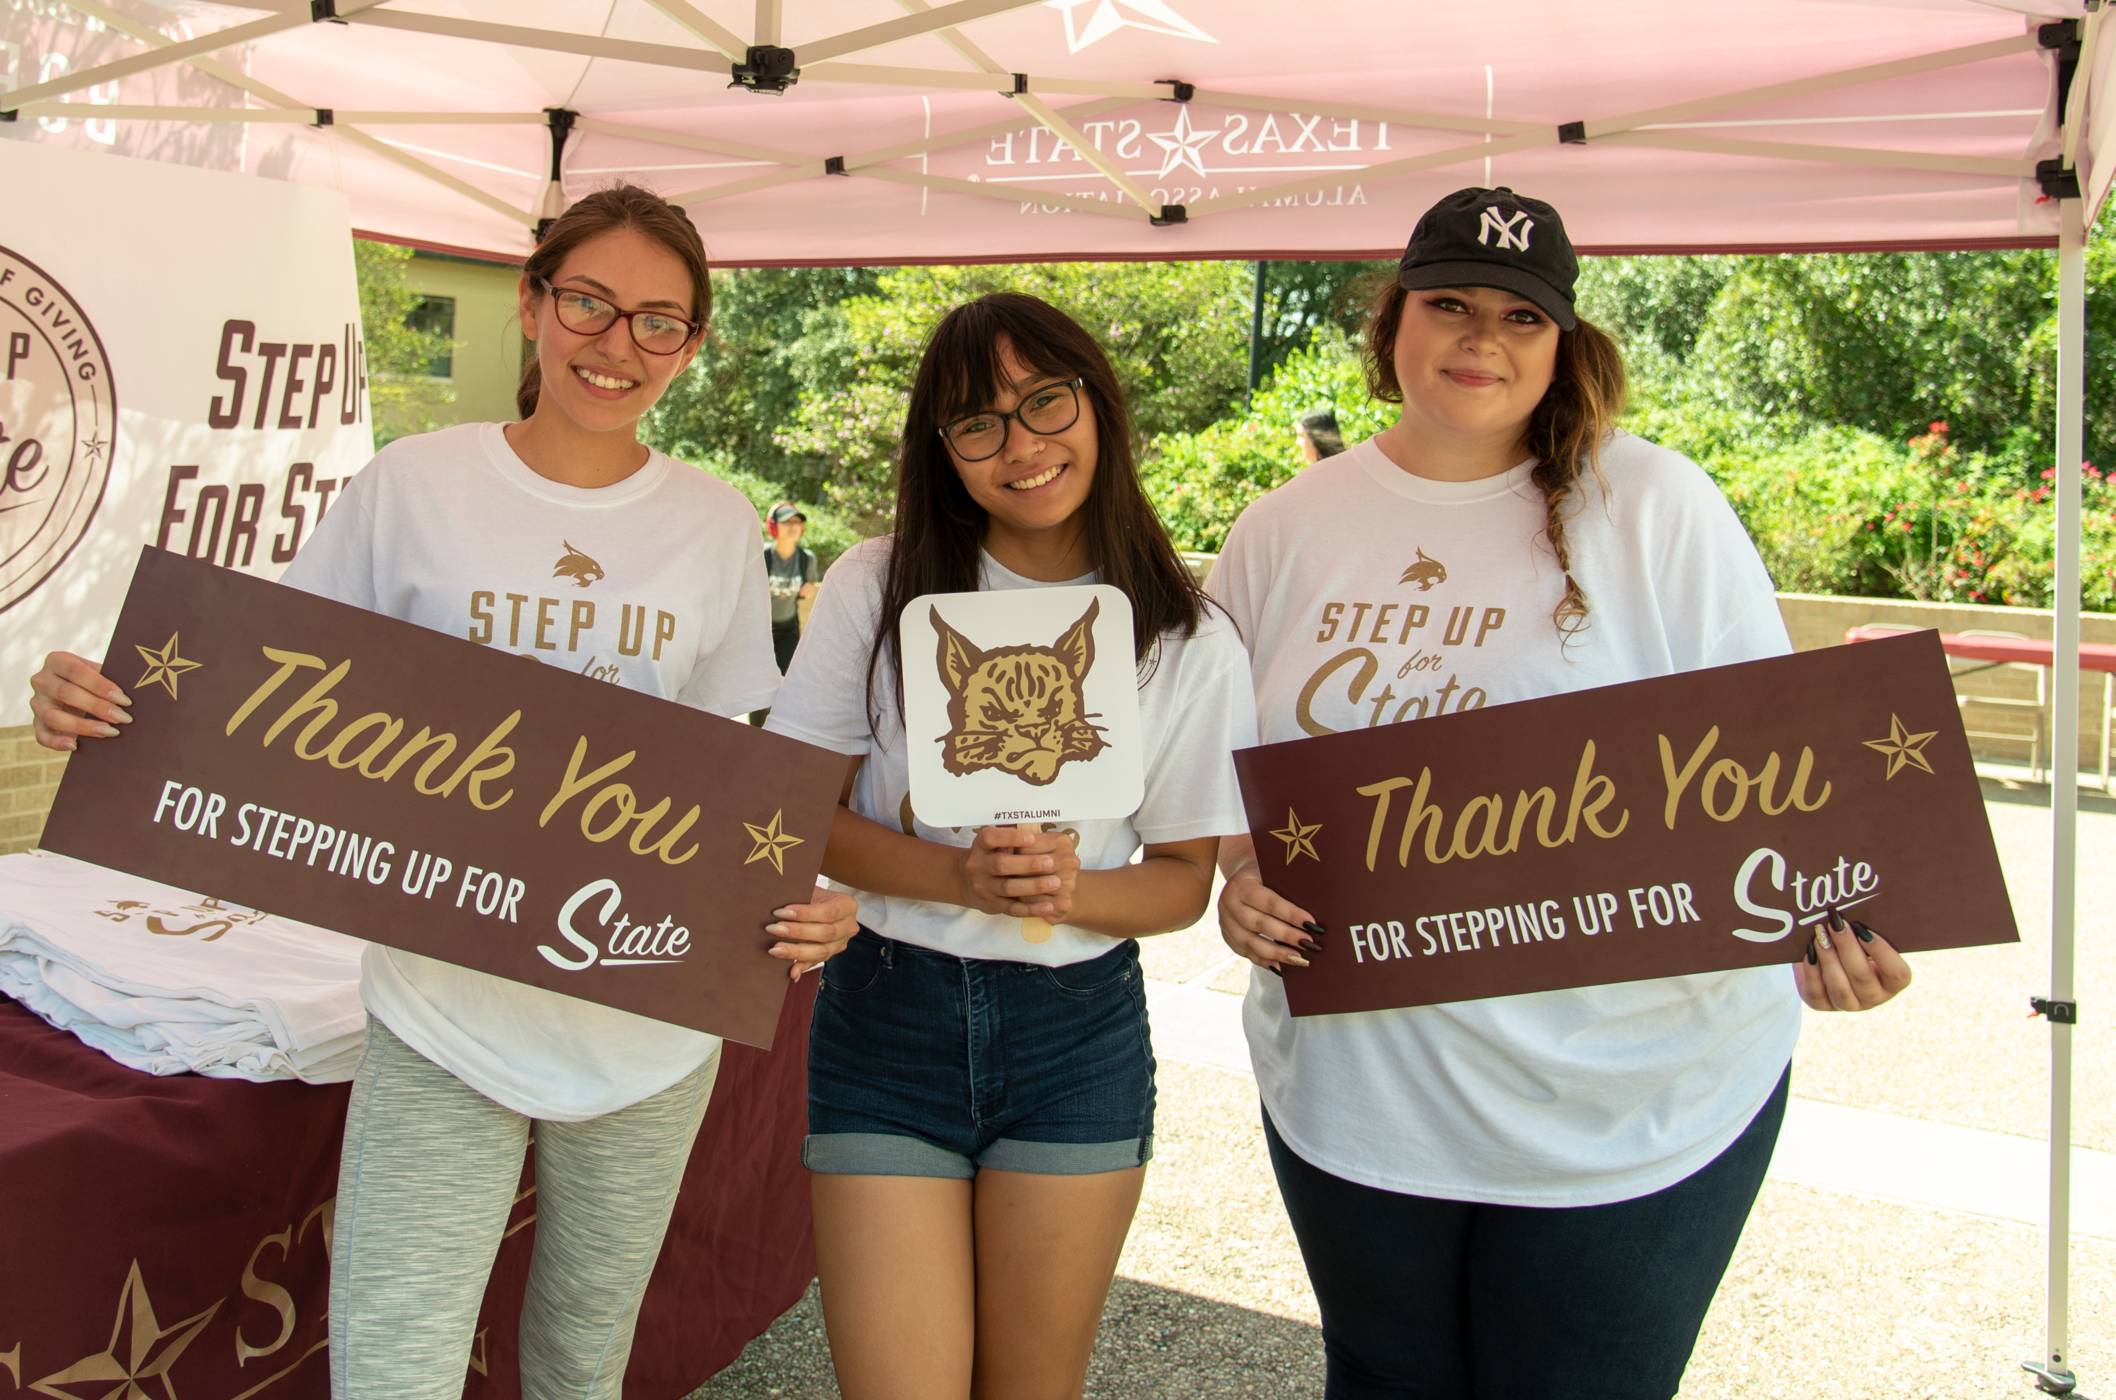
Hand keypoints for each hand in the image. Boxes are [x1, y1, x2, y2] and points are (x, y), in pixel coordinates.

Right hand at [28, 651, 131, 751]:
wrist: (78, 690)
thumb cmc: (94, 680)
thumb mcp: (99, 672)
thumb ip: (110, 676)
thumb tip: (136, 688)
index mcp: (57, 661)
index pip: (76, 671)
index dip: (100, 685)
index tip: (124, 699)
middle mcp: (42, 680)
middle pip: (66, 693)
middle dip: (98, 707)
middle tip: (124, 718)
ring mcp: (37, 703)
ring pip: (53, 716)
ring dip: (83, 726)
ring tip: (110, 731)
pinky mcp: (36, 722)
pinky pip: (41, 735)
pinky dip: (56, 742)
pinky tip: (75, 745)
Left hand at [767, 886, 859, 981]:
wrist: (818, 903)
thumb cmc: (811, 893)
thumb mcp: (809, 889)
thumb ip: (798, 897)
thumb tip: (777, 907)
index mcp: (847, 905)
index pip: (828, 912)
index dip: (804, 914)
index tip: (780, 912)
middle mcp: (849, 926)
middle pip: (825, 933)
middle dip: (797, 932)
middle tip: (772, 929)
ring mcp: (841, 943)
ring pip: (822, 952)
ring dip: (796, 951)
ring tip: (775, 949)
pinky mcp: (830, 954)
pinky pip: (816, 962)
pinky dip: (802, 967)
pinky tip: (791, 972)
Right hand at [954, 825, 1079, 919]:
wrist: (966, 881)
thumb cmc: (991, 855)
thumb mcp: (994, 842)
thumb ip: (1011, 837)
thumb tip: (1040, 832)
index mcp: (981, 845)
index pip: (991, 838)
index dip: (1011, 837)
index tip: (1032, 838)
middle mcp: (978, 865)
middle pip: (1001, 865)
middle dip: (1027, 864)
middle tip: (1051, 862)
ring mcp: (984, 887)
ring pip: (1008, 888)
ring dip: (1033, 886)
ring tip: (1056, 882)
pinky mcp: (992, 905)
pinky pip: (1012, 908)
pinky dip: (1031, 909)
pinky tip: (1049, 906)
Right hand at [1217, 864, 1320, 971]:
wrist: (1241, 880)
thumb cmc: (1264, 875)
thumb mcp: (1272, 874)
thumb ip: (1288, 889)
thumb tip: (1312, 914)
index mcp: (1241, 884)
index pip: (1269, 902)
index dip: (1291, 914)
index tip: (1312, 924)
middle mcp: (1229, 903)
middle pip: (1260, 924)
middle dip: (1287, 936)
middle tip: (1309, 944)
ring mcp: (1225, 922)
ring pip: (1251, 943)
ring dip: (1277, 953)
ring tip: (1299, 960)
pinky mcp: (1228, 937)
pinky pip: (1246, 953)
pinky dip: (1265, 961)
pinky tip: (1282, 967)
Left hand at [1793, 911, 1910, 1011]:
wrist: (1826, 954)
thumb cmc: (1853, 942)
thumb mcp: (1865, 936)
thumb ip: (1867, 928)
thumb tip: (1861, 904)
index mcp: (1893, 981)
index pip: (1897, 974)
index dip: (1882, 953)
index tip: (1864, 930)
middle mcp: (1874, 997)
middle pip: (1863, 977)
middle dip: (1847, 947)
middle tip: (1835, 923)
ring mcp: (1848, 1004)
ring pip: (1840, 988)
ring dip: (1829, 958)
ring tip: (1819, 935)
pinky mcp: (1822, 1004)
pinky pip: (1816, 993)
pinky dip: (1812, 970)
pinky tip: (1808, 951)